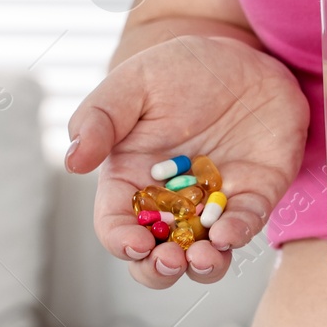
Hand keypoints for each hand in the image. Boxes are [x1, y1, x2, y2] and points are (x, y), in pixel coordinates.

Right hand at [65, 35, 308, 287]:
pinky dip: (237, 235)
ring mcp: (213, 204)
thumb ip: (100, 118)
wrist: (241, 56)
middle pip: (156, 257)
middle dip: (160, 270)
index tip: (135, 242)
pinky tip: (229, 232)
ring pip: (204, 256)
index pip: (116, 225)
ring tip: (203, 257)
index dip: (121, 242)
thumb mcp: (135, 82)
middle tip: (170, 259)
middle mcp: (171, 203)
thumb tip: (72, 161)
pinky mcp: (254, 196)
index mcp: (131, 180)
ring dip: (202, 267)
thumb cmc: (180, 69)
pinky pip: (246, 225)